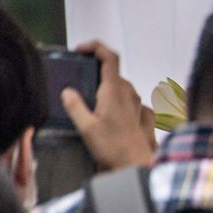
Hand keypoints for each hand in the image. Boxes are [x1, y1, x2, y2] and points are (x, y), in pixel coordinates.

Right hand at [61, 40, 155, 170]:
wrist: (136, 166)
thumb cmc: (112, 147)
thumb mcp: (85, 127)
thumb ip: (75, 106)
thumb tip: (68, 91)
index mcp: (114, 90)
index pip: (109, 56)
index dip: (95, 47)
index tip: (80, 50)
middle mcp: (129, 93)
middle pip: (113, 73)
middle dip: (96, 74)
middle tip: (79, 83)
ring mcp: (138, 104)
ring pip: (121, 88)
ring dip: (106, 89)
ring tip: (91, 104)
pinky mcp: (143, 116)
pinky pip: (130, 101)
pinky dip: (118, 102)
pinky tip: (109, 116)